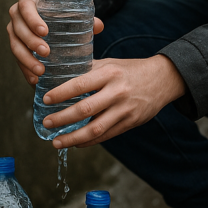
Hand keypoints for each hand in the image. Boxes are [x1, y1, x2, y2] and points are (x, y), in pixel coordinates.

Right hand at [7, 0, 103, 85]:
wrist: (53, 20)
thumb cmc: (63, 12)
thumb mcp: (73, 12)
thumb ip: (86, 18)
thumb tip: (98, 26)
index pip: (25, 6)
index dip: (32, 18)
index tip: (45, 31)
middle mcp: (17, 14)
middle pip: (18, 27)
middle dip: (31, 41)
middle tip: (46, 52)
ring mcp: (14, 30)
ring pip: (15, 45)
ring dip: (26, 59)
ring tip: (40, 71)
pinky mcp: (16, 46)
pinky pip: (17, 59)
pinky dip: (25, 70)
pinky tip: (34, 80)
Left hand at [41, 55, 185, 147]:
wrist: (163, 79)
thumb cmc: (129, 70)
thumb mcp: (110, 63)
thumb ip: (88, 70)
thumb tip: (59, 73)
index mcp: (109, 73)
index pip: (80, 84)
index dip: (61, 93)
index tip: (45, 100)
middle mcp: (117, 92)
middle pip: (85, 109)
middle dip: (62, 119)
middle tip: (47, 123)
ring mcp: (124, 109)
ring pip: (95, 128)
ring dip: (73, 138)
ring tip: (57, 142)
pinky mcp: (130, 122)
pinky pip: (106, 135)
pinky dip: (89, 141)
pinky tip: (76, 144)